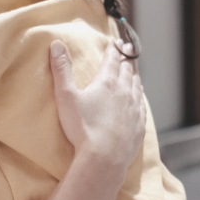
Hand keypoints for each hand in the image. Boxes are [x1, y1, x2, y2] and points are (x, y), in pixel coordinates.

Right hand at [49, 38, 145, 170]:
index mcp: (107, 82)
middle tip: (128, 49)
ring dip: (135, 75)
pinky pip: (142, 105)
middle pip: (128, 70)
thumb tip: (57, 44)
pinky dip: (140, 95)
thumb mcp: (66, 96)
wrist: (104, 158)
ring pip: (137, 86)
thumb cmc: (83, 128)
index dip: (114, 49)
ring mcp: (134, 109)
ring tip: (133, 70)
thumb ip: (61, 69)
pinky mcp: (139, 125)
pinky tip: (139, 96)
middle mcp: (125, 92)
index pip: (113, 59)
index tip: (116, 41)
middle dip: (127, 57)